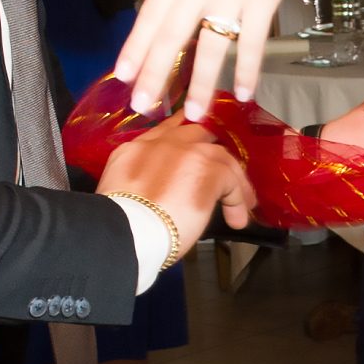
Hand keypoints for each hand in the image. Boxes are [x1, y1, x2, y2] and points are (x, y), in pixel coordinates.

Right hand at [103, 120, 253, 251]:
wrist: (125, 233)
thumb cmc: (121, 225)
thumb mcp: (124, 193)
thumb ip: (142, 181)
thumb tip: (160, 195)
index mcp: (135, 148)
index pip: (167, 130)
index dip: (186, 139)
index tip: (198, 148)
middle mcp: (161, 143)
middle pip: (199, 134)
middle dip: (214, 153)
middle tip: (227, 175)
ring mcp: (185, 152)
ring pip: (220, 156)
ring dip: (233, 181)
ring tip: (241, 204)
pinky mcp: (207, 169)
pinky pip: (231, 178)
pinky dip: (237, 199)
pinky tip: (236, 218)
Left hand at [116, 0, 345, 116]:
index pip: (151, 13)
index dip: (135, 46)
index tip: (121, 76)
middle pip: (172, 34)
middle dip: (156, 72)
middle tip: (143, 105)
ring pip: (211, 44)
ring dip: (201, 82)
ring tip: (193, 113)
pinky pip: (251, 40)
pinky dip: (247, 68)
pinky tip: (242, 93)